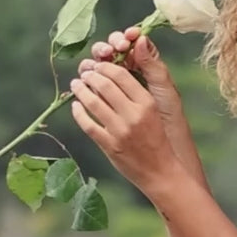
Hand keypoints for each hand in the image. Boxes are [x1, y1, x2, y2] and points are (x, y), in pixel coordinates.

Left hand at [69, 61, 181, 195]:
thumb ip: (135, 96)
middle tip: (84, 73)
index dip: (105, 67)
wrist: (161, 171)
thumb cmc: (157, 139)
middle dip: (90, 75)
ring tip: (76, 85)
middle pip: (105, 85)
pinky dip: (78, 112)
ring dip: (80, 90)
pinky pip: (87, 124)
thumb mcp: (153, 113)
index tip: (97, 65)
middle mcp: (133, 115)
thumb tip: (109, 77)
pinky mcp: (109, 145)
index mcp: (147, 103)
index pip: (121, 75)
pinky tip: (75, 106)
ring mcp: (120, 131)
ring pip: (93, 102)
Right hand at [80, 28, 182, 127]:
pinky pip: (89, 88)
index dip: (124, 37)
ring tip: (96, 65)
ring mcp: (110, 86)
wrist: (162, 145)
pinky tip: (85, 83)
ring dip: (92, 63)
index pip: (127, 42)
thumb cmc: (167, 115)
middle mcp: (124, 70)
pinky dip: (85, 83)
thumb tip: (140, 38)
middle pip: (107, 50)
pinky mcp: (101, 101)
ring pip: (94, 66)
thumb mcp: (163, 87)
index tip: (128, 37)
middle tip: (109, 52)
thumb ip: (152, 63)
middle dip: (106, 47)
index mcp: (141, 63)